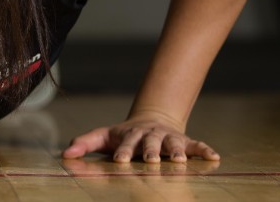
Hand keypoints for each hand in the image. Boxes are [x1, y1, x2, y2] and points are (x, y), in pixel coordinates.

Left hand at [62, 117, 218, 162]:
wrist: (152, 119)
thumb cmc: (124, 135)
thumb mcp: (103, 136)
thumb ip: (85, 143)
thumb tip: (65, 154)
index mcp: (131, 135)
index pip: (125, 144)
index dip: (123, 151)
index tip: (119, 161)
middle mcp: (151, 136)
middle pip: (151, 143)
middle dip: (151, 152)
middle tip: (151, 161)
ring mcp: (168, 138)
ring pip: (174, 143)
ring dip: (177, 151)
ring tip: (181, 161)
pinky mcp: (185, 141)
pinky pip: (196, 145)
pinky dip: (205, 150)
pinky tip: (214, 157)